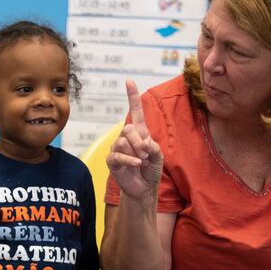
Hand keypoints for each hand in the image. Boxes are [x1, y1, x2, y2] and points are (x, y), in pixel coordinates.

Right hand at [106, 80, 163, 199]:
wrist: (144, 188)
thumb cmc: (151, 170)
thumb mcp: (159, 156)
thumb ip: (153, 147)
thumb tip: (143, 144)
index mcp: (140, 132)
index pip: (136, 111)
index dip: (132, 96)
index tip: (129, 81)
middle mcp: (126, 137)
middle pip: (129, 128)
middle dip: (140, 141)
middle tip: (146, 154)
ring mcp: (117, 148)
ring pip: (122, 141)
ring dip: (136, 152)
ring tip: (141, 162)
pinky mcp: (112, 160)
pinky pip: (118, 155)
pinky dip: (130, 160)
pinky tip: (137, 164)